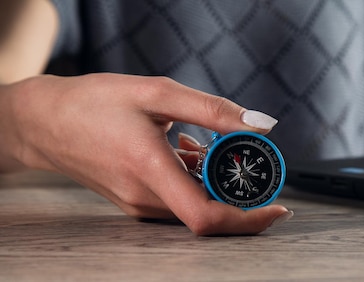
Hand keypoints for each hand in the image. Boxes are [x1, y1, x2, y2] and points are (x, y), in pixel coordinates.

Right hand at [0, 73, 292, 234]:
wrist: (44, 123)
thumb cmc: (96, 102)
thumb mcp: (158, 93)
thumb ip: (214, 110)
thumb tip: (261, 125)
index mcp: (150, 169)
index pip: (207, 217)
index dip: (249, 219)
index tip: (278, 207)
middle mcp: (145, 198)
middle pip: (209, 212)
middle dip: (237, 188)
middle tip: (240, 154)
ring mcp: (138, 205)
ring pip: (195, 205)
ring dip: (213, 180)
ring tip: (196, 142)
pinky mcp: (135, 204)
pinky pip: (178, 201)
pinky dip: (195, 180)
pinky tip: (183, 150)